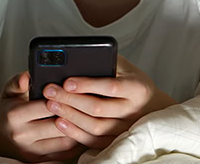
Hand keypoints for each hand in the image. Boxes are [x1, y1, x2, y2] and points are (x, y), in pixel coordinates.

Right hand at [0, 71, 85, 162]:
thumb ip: (18, 81)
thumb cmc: (6, 112)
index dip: (62, 98)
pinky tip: (82, 132)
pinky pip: (64, 154)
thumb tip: (28, 75)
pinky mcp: (38, 161)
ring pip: (64, 141)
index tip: (73, 91)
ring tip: (87, 118)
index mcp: (15, 115)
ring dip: (78, 130)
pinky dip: (76, 143)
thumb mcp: (8, 92)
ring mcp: (31, 150)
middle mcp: (22, 135)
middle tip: (87, 104)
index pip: (45, 106)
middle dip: (74, 114)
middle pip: (58, 125)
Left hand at [43, 55, 176, 148]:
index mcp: (137, 87)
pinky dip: (75, 133)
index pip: (110, 87)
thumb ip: (103, 61)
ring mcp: (126, 127)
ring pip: (95, 127)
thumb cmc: (129, 79)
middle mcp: (134, 110)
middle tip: (51, 92)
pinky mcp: (117, 139)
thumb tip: (73, 59)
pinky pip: (94, 141)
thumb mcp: (122, 65)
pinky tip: (60, 122)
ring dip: (70, 116)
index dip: (87, 85)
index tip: (67, 82)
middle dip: (70, 100)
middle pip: (98, 108)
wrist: (148, 103)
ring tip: (52, 105)